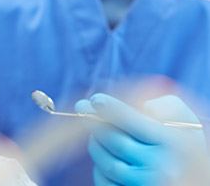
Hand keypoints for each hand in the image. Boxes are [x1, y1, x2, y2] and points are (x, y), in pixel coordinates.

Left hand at [75, 94, 209, 185]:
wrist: (195, 179)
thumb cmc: (184, 143)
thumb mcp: (183, 120)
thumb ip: (160, 105)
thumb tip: (129, 102)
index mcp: (174, 144)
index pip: (132, 122)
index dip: (110, 108)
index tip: (95, 99)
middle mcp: (162, 167)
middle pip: (115, 142)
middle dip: (93, 122)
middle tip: (81, 108)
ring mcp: (147, 185)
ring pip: (107, 162)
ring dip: (96, 143)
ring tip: (95, 132)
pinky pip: (104, 181)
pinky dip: (99, 166)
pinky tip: (104, 155)